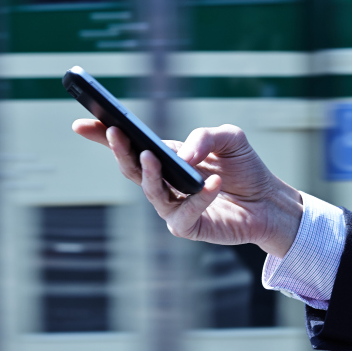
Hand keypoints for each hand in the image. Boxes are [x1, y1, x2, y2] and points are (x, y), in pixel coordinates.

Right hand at [72, 121, 302, 256]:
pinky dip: (198, 197)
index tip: (82, 123)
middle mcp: (166, 183)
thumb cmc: (246, 168)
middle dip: (120, 150)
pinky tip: (212, 183)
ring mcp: (175, 206)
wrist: (269, 200)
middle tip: (115, 132)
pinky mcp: (190, 227)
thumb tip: (183, 155)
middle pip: (133, 168)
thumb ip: (206, 137)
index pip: (131, 147)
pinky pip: (184, 214)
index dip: (105, 136)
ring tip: (152, 154)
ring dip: (149, 173)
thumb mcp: (230, 138)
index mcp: (169, 159)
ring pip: (151, 193)